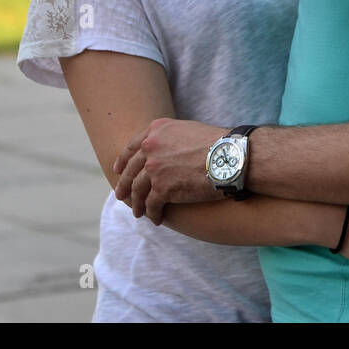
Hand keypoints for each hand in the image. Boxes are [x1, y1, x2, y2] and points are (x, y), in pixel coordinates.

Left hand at [111, 118, 227, 223]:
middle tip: (120, 195)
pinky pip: (151, 205)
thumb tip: (167, 151)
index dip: (123, 160)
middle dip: (124, 185)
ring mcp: (154, 168)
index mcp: (155, 131)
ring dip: (137, 204)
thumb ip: (170, 139)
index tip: (118, 170)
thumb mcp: (187, 130)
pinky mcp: (162, 189)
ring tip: (138, 213)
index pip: (132, 147)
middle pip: (131, 170)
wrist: (230, 156)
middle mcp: (150, 147)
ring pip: (138, 190)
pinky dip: (152, 213)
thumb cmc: (217, 143)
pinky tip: (156, 219)